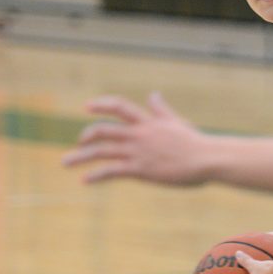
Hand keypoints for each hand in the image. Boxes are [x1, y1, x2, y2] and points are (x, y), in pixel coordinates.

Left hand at [62, 93, 208, 184]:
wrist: (207, 158)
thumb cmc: (195, 142)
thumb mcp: (176, 121)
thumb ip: (161, 109)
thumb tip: (153, 94)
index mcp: (148, 122)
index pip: (119, 107)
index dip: (101, 105)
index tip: (87, 107)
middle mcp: (139, 134)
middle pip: (103, 130)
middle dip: (86, 135)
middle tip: (79, 143)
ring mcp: (138, 152)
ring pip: (101, 151)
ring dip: (80, 156)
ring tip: (65, 162)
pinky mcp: (140, 169)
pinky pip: (111, 171)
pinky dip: (95, 175)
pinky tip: (84, 180)